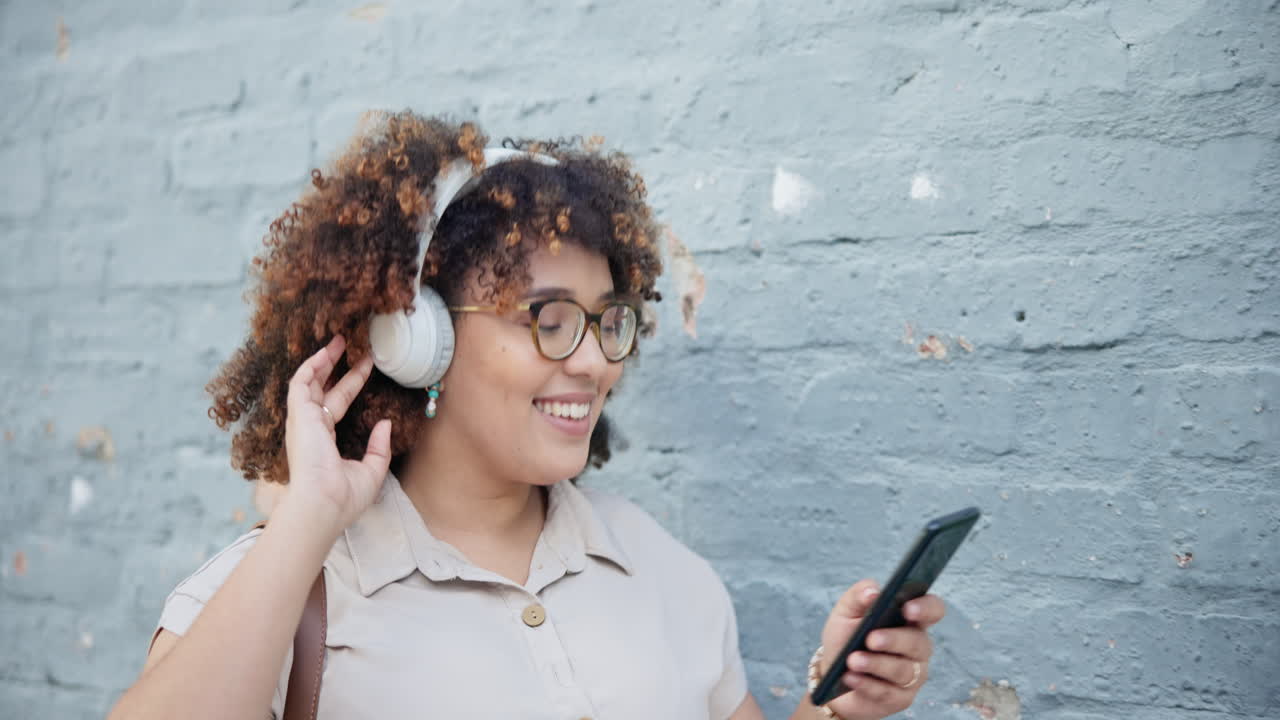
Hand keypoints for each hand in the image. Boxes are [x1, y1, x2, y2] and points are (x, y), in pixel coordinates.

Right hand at [281, 335, 391, 535]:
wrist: (323, 504)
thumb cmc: (344, 497)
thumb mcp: (371, 471)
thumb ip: (379, 447)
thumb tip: (385, 423)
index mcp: (324, 441)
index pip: (338, 404)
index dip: (352, 384)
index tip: (367, 366)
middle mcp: (311, 428)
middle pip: (324, 388)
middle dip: (337, 366)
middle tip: (353, 345)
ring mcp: (302, 420)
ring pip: (310, 381)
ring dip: (323, 359)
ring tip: (341, 338)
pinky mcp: (298, 415)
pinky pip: (301, 382)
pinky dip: (312, 365)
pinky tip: (326, 351)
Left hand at [816, 580, 944, 719]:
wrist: (832, 675)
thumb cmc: (845, 639)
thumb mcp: (845, 614)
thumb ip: (858, 596)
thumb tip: (873, 591)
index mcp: (909, 620)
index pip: (933, 610)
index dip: (926, 608)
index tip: (908, 608)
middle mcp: (917, 647)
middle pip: (918, 643)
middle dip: (894, 640)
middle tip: (870, 639)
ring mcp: (913, 674)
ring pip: (903, 670)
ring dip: (875, 664)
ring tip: (853, 660)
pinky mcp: (901, 698)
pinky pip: (888, 692)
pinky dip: (867, 684)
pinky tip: (850, 678)